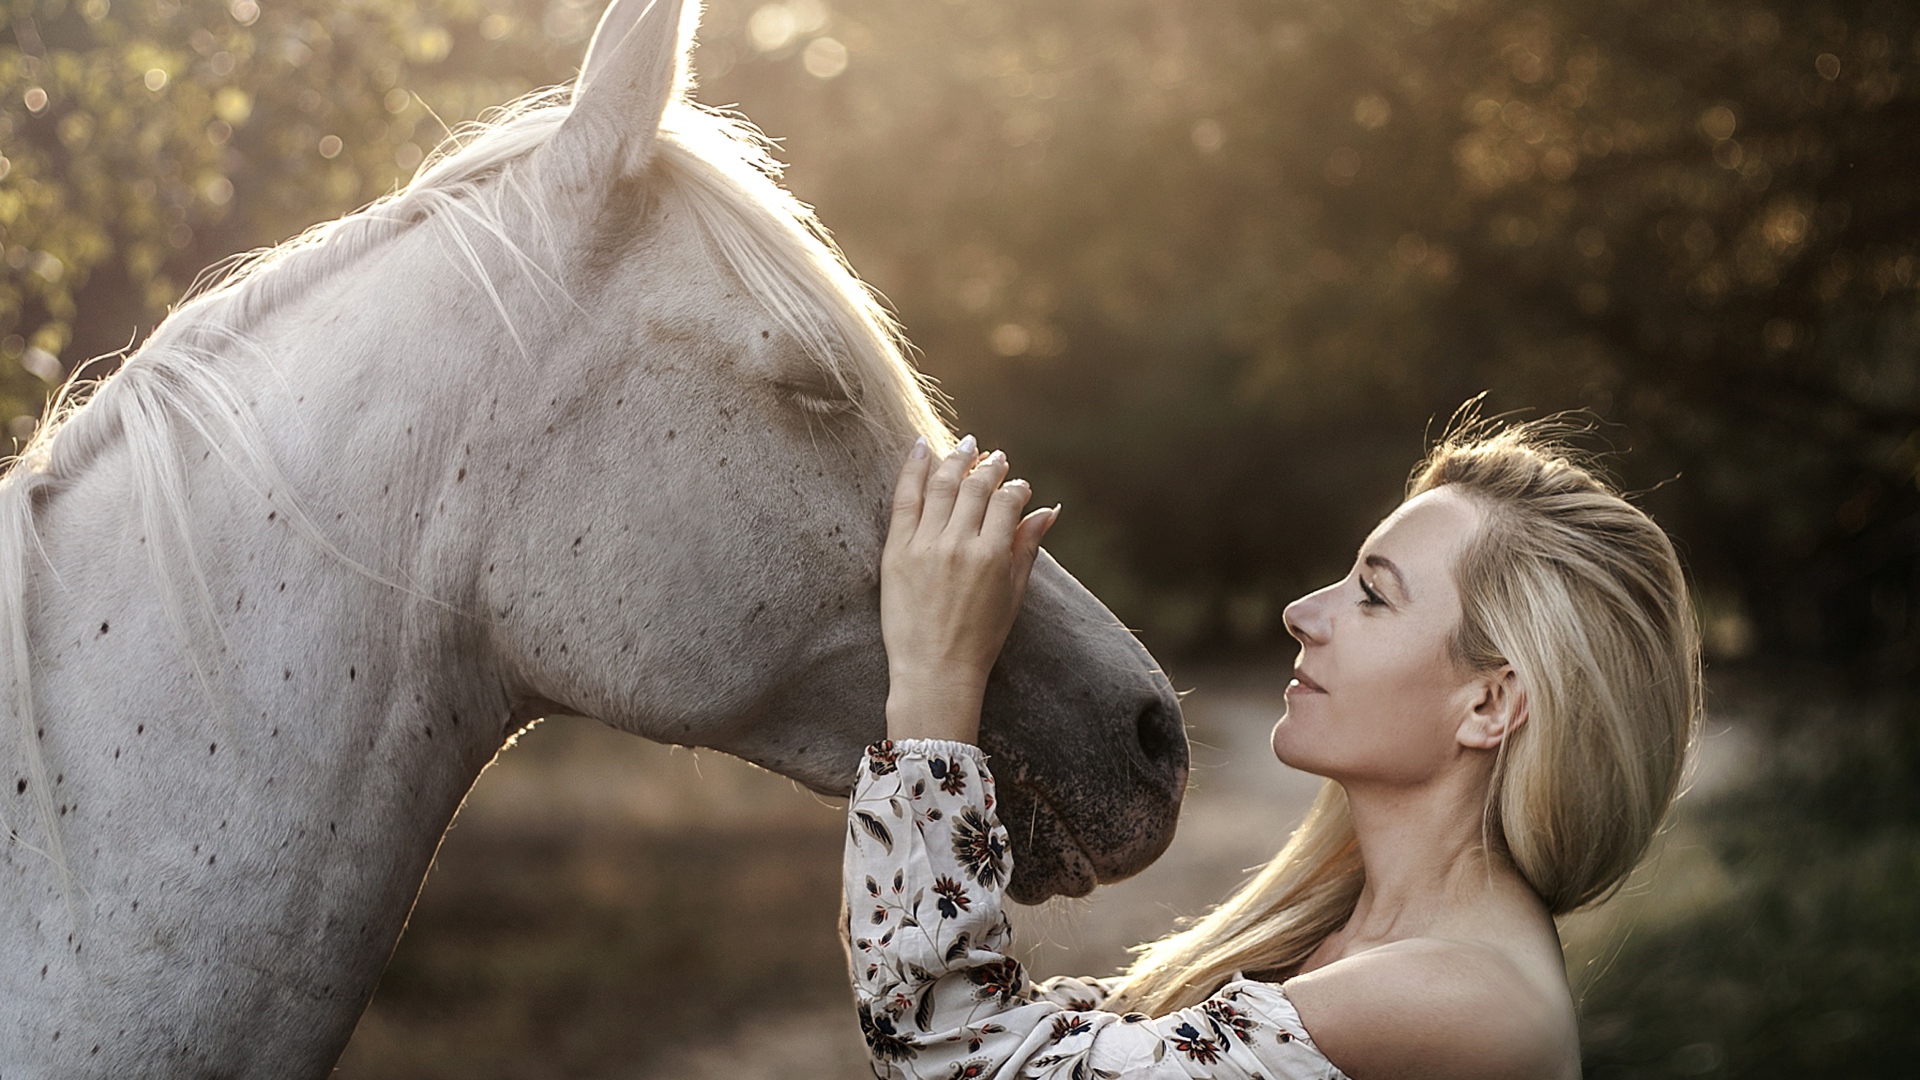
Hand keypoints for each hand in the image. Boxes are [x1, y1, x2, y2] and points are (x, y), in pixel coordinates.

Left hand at [880, 435, 1058, 742]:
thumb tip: (1048, 511)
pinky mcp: (896, 550)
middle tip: (994, 456)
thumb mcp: (1013, 595)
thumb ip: (1027, 548)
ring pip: (941, 485)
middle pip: (975, 487)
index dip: (1015, 487)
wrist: (933, 671)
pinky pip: (905, 498)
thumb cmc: (979, 640)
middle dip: (988, 466)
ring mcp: (925, 545)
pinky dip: (913, 469)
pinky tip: (921, 448)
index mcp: (992, 556)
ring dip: (955, 459)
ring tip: (965, 446)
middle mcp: (959, 544)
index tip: (1017, 484)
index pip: (1007, 502)